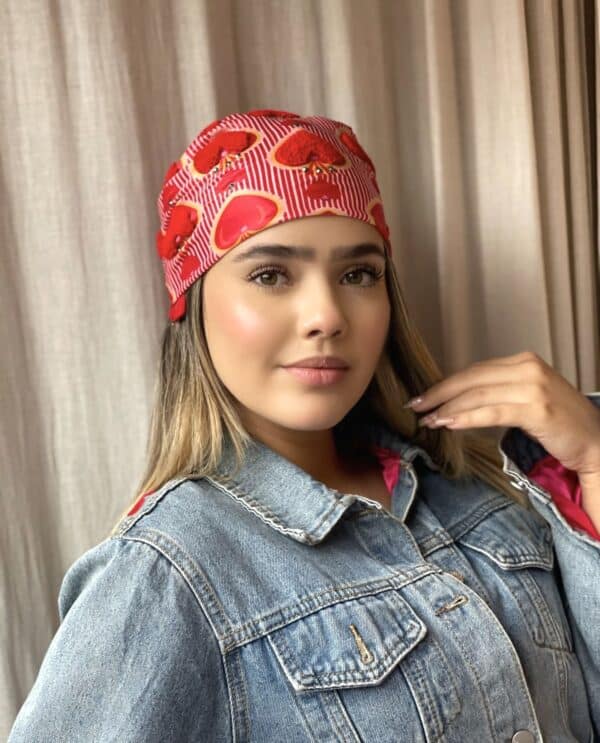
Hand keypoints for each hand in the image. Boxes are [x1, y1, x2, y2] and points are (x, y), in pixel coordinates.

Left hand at [407, 351, 599, 476]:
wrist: (598, 442)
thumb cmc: (561, 423)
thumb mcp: (527, 398)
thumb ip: (498, 392)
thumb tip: (458, 399)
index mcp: (524, 362)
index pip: (475, 370)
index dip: (446, 384)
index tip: (423, 396)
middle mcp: (528, 368)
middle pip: (471, 378)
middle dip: (439, 394)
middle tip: (416, 407)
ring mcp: (534, 387)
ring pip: (478, 394)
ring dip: (448, 409)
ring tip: (429, 421)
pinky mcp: (537, 409)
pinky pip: (491, 412)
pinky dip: (466, 417)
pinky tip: (449, 424)